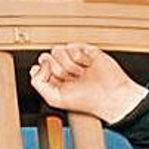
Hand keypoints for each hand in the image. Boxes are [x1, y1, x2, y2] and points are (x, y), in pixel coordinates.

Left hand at [29, 44, 147, 123]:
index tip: (56, 83)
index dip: (45, 74)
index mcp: (53, 79)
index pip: (38, 68)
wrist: (110, 96)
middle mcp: (61, 67)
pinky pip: (72, 47)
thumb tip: (39, 65)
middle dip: (57, 70)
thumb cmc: (86, 101)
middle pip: (45, 57)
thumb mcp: (54, 99)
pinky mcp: (85, 50)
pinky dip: (80, 59)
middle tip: (70, 79)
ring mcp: (73, 58)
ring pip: (57, 50)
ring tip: (80, 74)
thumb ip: (38, 83)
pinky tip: (87, 66)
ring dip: (68, 65)